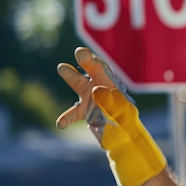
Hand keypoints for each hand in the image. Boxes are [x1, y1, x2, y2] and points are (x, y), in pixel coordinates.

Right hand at [56, 47, 165, 185]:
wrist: (122, 134)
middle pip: (90, 70)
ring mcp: (89, 98)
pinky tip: (60, 123)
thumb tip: (96, 90)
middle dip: (85, 60)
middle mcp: (98, 86)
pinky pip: (73, 114)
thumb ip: (110, 100)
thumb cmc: (124, 118)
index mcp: (110, 82)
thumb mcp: (122, 110)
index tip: (82, 54)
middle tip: (80, 51)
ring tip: (62, 67)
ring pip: (78, 84)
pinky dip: (66, 118)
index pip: (101, 67)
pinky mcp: (84, 112)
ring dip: (71, 75)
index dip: (92, 60)